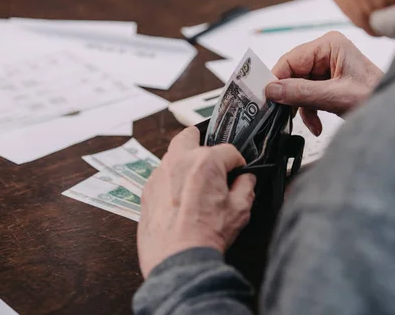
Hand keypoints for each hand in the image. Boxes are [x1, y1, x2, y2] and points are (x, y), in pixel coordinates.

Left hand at [137, 127, 255, 277]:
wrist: (178, 259)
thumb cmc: (206, 234)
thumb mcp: (240, 209)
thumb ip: (246, 186)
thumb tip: (246, 179)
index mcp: (205, 161)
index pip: (228, 150)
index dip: (237, 163)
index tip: (238, 173)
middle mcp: (179, 160)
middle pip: (191, 135)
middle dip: (203, 143)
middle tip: (212, 163)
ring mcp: (159, 174)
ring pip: (173, 155)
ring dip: (186, 163)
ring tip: (196, 185)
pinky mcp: (147, 190)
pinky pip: (162, 176)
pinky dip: (172, 181)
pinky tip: (180, 200)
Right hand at [265, 31, 382, 135]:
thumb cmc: (377, 96)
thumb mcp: (335, 97)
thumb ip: (301, 92)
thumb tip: (272, 90)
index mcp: (330, 45)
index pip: (291, 59)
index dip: (276, 79)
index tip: (266, 97)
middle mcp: (327, 52)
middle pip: (292, 73)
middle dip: (291, 96)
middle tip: (282, 114)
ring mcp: (328, 66)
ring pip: (298, 86)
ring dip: (301, 107)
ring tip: (310, 123)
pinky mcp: (329, 81)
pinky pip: (308, 94)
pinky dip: (309, 110)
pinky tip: (316, 124)